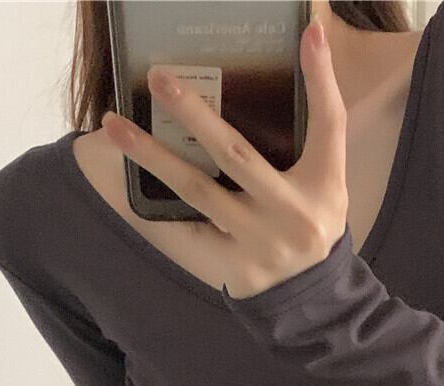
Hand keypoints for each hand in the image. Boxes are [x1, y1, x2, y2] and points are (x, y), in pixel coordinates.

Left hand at [100, 16, 347, 298]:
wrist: (307, 294)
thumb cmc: (311, 220)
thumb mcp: (326, 178)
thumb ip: (319, 120)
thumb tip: (310, 37)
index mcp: (324, 188)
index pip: (328, 126)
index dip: (320, 80)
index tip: (309, 31)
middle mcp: (292, 217)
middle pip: (237, 156)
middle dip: (196, 115)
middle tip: (159, 78)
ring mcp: (257, 246)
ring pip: (198, 192)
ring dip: (152, 156)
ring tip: (115, 127)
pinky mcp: (231, 267)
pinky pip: (184, 229)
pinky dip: (154, 204)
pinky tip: (122, 179)